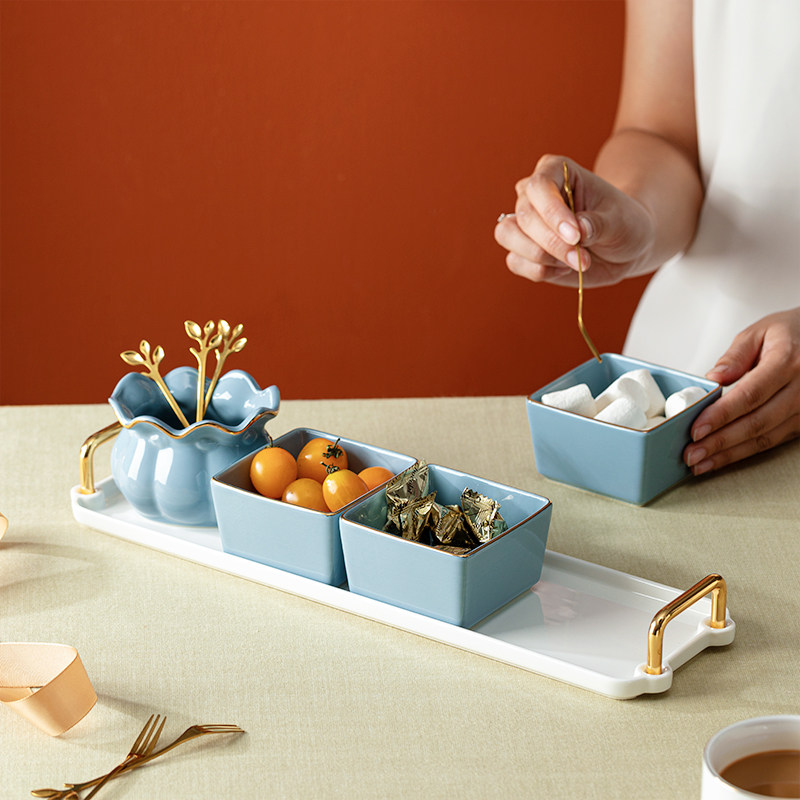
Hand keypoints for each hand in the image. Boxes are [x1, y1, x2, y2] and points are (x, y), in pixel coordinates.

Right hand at [494, 155, 655, 287]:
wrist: (622, 246)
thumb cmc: (623, 223)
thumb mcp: (620, 220)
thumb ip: (598, 224)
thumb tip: (578, 230)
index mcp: (556, 171)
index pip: (539, 186)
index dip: (552, 212)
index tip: (576, 236)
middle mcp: (533, 194)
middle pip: (523, 215)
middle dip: (552, 243)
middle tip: (582, 258)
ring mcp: (524, 223)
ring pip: (508, 235)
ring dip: (540, 256)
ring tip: (573, 262)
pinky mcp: (522, 251)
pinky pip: (515, 262)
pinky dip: (540, 270)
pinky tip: (563, 267)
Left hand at [685, 308, 799, 473]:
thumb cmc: (791, 334)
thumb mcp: (760, 332)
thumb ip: (735, 356)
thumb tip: (714, 379)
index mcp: (788, 362)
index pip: (750, 394)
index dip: (721, 415)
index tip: (696, 429)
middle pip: (757, 422)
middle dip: (720, 442)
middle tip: (691, 453)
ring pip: (765, 438)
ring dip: (730, 454)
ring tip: (699, 462)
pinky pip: (773, 441)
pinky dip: (744, 452)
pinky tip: (722, 458)